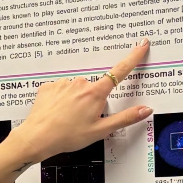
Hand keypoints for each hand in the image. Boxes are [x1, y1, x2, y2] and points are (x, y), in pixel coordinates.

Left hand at [0, 40, 151, 178]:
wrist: (37, 138)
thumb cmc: (68, 136)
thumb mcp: (101, 130)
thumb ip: (125, 118)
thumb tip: (146, 109)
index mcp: (96, 93)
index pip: (120, 71)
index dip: (133, 57)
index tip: (141, 44)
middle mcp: (80, 83)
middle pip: (95, 88)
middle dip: (93, 100)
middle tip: (83, 119)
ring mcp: (64, 83)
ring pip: (77, 90)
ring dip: (76, 100)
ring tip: (67, 118)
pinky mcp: (49, 86)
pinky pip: (61, 90)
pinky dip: (61, 100)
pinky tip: (57, 113)